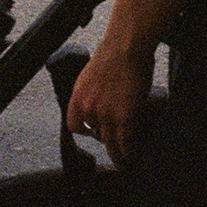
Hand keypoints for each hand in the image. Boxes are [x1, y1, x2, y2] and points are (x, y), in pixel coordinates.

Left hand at [66, 38, 154, 165]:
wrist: (127, 45)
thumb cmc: (115, 51)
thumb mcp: (94, 74)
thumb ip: (95, 92)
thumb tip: (104, 101)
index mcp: (78, 96)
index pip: (75, 125)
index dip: (85, 131)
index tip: (94, 132)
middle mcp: (88, 108)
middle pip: (95, 135)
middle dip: (105, 141)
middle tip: (114, 147)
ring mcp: (106, 114)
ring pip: (110, 144)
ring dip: (117, 154)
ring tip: (123, 161)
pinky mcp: (124, 117)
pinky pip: (125, 142)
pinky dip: (129, 150)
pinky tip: (132, 154)